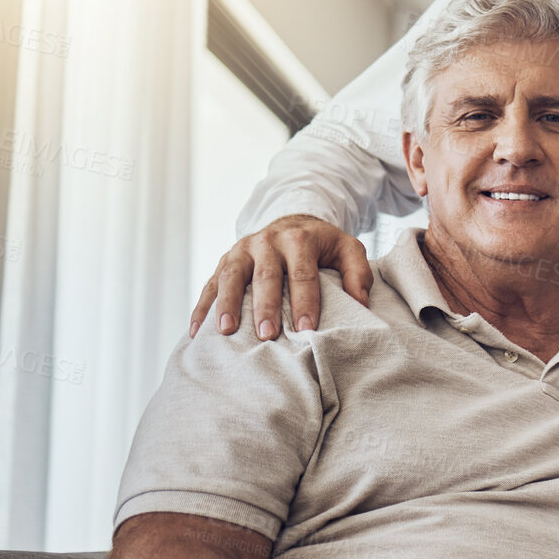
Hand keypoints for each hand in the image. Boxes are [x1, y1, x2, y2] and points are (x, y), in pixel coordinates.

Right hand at [190, 214, 371, 339]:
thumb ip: (358, 273)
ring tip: (226, 332)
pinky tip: (197, 332)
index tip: (307, 329)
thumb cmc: (322, 245)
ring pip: (231, 277)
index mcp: (298, 239)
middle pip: (265, 277)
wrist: (290, 222)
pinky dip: (202, 307)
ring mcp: (241, 250)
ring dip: (227, 305)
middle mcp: (266, 241)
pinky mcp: (224, 260)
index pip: (302, 274)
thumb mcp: (347, 249)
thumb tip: (361, 304)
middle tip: (266, 335)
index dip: (305, 302)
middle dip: (265, 307)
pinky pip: (210, 284)